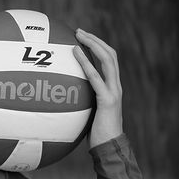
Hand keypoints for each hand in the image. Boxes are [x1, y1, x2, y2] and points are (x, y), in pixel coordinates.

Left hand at [73, 29, 123, 147]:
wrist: (109, 147)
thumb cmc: (96, 134)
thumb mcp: (88, 113)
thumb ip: (82, 101)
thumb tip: (63, 97)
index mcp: (112, 88)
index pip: (109, 61)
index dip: (98, 47)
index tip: (83, 38)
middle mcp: (116, 86)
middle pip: (110, 55)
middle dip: (95, 40)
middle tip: (78, 31)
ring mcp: (113, 92)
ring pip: (108, 60)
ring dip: (93, 44)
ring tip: (79, 36)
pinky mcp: (107, 100)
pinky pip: (96, 77)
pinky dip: (86, 63)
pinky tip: (75, 54)